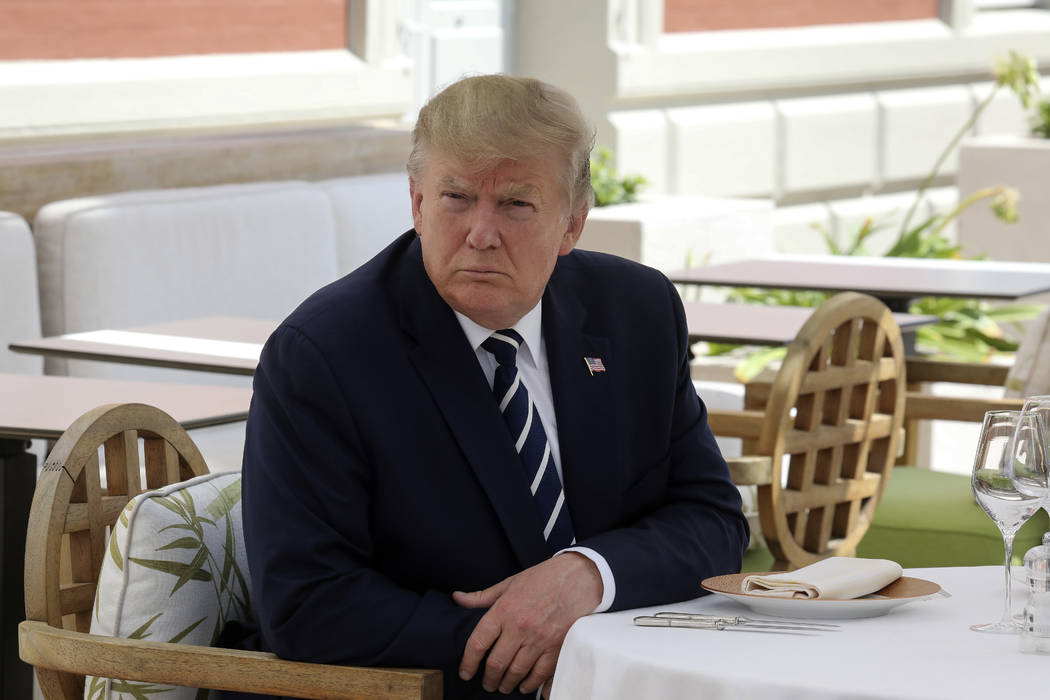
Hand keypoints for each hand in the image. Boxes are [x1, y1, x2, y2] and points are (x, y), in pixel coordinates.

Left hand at [453, 552, 601, 694]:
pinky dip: (531, 685)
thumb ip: (482, 596)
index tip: (465, 672)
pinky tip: (525, 686)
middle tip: (487, 684)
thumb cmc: (542, 578)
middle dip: (489, 679)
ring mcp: (540, 639)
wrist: (577, 576)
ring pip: (517, 673)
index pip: (478, 643)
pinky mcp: (558, 647)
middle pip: (496, 664)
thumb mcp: (509, 583)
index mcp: (504, 610)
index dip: (468, 663)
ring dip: (507, 684)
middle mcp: (520, 627)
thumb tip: (457, 598)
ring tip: (504, 686)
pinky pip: (541, 674)